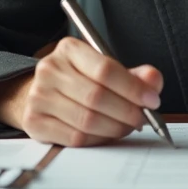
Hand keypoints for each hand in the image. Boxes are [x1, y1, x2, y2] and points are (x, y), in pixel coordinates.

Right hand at [0, 37, 163, 147]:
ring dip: (115, 128)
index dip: (133, 87)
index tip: (152, 100)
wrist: (38, 93)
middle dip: (127, 112)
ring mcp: (38, 96)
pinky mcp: (34, 122)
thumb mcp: (104, 69)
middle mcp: (49, 69)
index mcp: (69, 49)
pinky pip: (75, 137)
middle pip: (97, 96)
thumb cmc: (78, 81)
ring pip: (87, 120)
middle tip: (143, 118)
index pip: (105, 68)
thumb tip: (153, 80)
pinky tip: (108, 134)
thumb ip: (133, 75)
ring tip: (127, 126)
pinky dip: (99, 139)